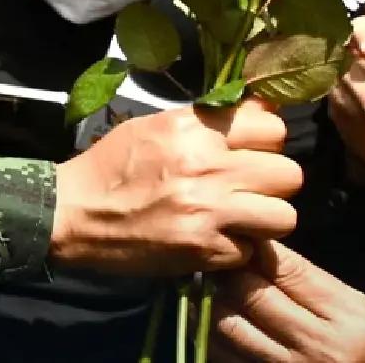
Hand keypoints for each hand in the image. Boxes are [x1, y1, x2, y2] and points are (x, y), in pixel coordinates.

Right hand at [50, 101, 301, 275]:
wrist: (74, 212)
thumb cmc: (113, 165)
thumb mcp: (156, 126)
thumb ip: (208, 121)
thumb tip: (260, 114)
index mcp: (194, 129)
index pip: (273, 127)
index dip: (266, 142)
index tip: (251, 152)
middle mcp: (208, 166)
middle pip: (289, 174)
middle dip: (272, 183)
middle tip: (247, 189)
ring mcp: (209, 211)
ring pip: (284, 216)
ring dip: (264, 220)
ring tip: (239, 218)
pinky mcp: (204, 250)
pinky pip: (250, 250)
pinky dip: (234, 249)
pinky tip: (212, 240)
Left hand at [215, 242, 364, 362]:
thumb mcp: (358, 306)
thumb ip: (309, 279)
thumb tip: (258, 247)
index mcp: (345, 317)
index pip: (285, 269)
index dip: (256, 250)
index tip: (244, 241)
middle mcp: (317, 346)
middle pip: (250, 295)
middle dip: (232, 274)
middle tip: (227, 266)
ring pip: (229, 326)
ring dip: (218, 303)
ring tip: (222, 293)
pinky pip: (226, 356)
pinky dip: (217, 336)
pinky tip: (225, 323)